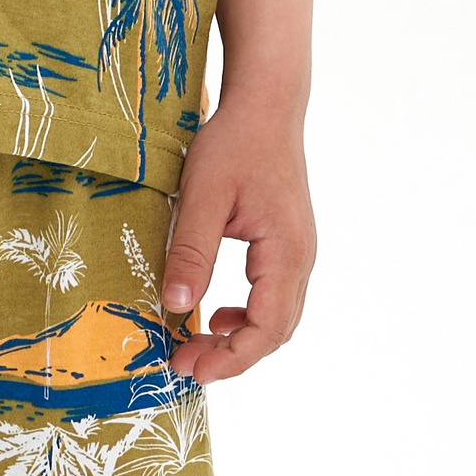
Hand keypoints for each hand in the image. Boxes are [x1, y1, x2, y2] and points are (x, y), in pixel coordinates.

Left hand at [161, 98, 315, 384]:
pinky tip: (215, 313)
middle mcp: (301, 259)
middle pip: (276, 330)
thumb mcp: (202, 196)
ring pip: (276, 316)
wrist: (266, 105)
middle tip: (184, 364)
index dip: (231, 359)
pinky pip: (273, 295)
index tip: (191, 370)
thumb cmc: (235, 144)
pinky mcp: (287, 244)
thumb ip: (191, 252)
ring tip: (195, 345)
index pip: (267, 327)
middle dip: (231, 356)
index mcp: (286, 252)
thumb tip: (174, 307)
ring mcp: (298, 252)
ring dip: (238, 338)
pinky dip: (246, 315)